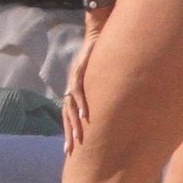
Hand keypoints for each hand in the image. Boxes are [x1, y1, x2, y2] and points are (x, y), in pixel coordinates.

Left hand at [62, 31, 97, 155]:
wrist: (98, 32)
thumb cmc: (104, 55)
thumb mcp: (103, 76)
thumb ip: (103, 90)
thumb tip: (116, 106)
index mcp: (76, 89)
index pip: (69, 114)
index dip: (69, 130)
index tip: (71, 148)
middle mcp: (72, 86)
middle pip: (66, 114)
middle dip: (68, 132)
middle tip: (70, 150)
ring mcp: (74, 78)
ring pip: (70, 105)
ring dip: (74, 122)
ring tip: (79, 137)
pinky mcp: (80, 69)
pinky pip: (79, 89)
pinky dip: (82, 102)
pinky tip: (86, 115)